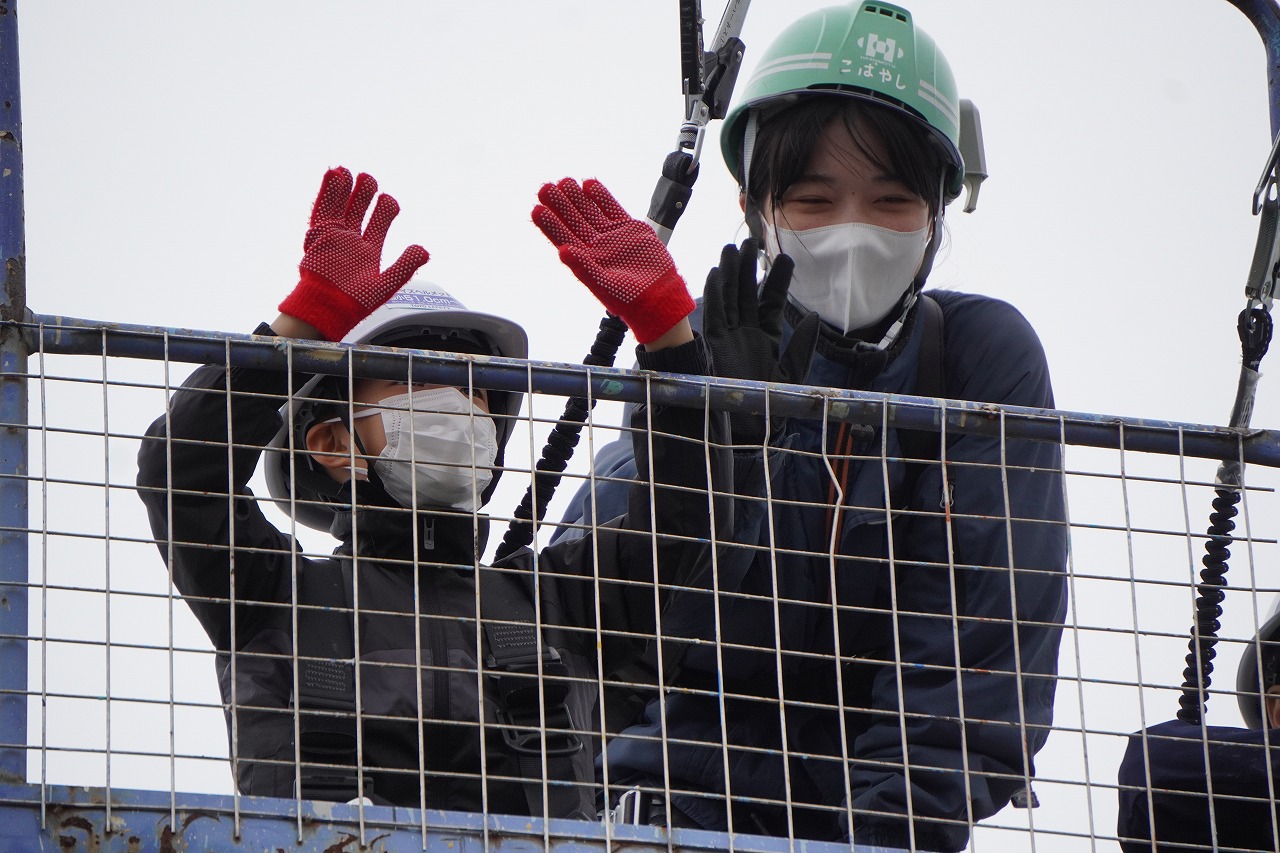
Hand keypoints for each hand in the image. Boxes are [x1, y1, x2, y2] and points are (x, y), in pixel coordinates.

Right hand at [278, 167, 429, 340]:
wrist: (329, 307)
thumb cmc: (356, 301)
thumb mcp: (386, 283)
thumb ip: (405, 265)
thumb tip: (424, 250)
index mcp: (369, 251)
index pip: (379, 224)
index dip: (385, 210)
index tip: (388, 200)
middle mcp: (352, 241)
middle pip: (359, 211)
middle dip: (364, 194)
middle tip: (369, 178)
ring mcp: (335, 237)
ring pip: (340, 206)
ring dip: (345, 189)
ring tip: (348, 171)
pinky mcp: (319, 235)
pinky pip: (322, 210)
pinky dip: (327, 192)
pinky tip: (333, 174)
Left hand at [532, 178, 693, 343]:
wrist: (660, 297)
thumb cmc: (630, 298)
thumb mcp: (603, 284)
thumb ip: (583, 267)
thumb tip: (562, 251)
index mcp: (585, 260)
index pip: (563, 238)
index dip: (550, 224)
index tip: (537, 209)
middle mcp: (596, 246)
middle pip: (573, 221)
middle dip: (560, 205)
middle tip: (545, 188)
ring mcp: (612, 236)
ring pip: (590, 212)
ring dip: (577, 197)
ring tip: (564, 182)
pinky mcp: (629, 229)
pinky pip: (612, 208)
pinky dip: (601, 196)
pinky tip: (589, 184)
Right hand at [702, 239, 819, 443]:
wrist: (751, 425)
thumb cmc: (772, 403)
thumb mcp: (793, 372)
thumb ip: (802, 346)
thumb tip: (812, 317)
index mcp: (766, 337)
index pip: (770, 301)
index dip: (777, 280)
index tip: (785, 258)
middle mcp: (745, 333)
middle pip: (746, 293)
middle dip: (748, 268)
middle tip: (751, 241)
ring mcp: (729, 337)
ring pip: (729, 298)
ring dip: (731, 274)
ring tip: (733, 248)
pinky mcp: (715, 345)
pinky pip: (715, 315)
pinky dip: (715, 295)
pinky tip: (718, 273)